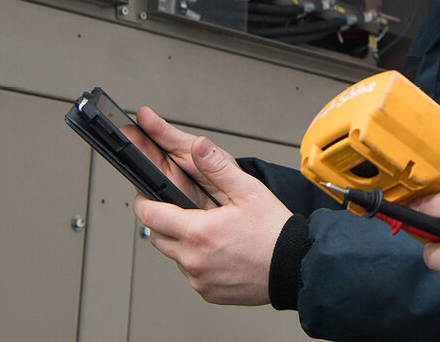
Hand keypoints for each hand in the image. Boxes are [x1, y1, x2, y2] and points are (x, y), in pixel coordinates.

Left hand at [132, 110, 292, 305]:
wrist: (295, 267)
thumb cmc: (274, 232)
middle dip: (164, 222)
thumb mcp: (248, 191)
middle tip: (184, 213)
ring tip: (209, 233)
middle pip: (157, 237)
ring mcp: (199, 279)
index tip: (147, 197)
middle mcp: (193, 259)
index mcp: (198, 231)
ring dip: (183, 244)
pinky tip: (219, 252)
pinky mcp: (207, 292)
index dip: (144, 203)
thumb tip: (199, 146)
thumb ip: (217, 167)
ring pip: (175, 257)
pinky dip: (198, 262)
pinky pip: (192, 275)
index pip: (149, 216)